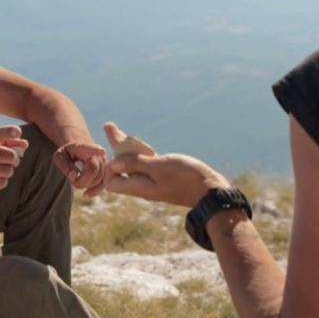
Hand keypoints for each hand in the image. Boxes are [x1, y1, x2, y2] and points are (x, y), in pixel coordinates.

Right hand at [0, 126, 28, 198]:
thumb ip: (5, 143)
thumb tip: (25, 144)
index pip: (0, 133)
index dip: (11, 132)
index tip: (17, 133)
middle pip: (12, 156)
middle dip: (13, 161)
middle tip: (7, 162)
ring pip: (9, 171)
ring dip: (7, 172)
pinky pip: (3, 182)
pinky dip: (1, 182)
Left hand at [53, 140, 108, 195]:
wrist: (79, 150)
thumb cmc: (68, 153)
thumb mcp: (60, 156)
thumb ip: (65, 165)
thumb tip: (73, 177)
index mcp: (83, 148)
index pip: (90, 148)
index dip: (96, 150)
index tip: (102, 151)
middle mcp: (97, 155)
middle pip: (93, 171)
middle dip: (81, 181)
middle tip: (72, 183)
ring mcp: (104, 164)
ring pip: (98, 180)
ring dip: (86, 185)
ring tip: (76, 184)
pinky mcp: (106, 172)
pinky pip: (103, 185)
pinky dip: (94, 191)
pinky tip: (85, 194)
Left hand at [102, 124, 228, 207]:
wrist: (209, 191)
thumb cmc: (185, 178)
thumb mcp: (158, 167)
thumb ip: (135, 163)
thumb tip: (112, 163)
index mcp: (139, 186)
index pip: (112, 181)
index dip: (109, 167)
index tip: (114, 152)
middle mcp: (144, 185)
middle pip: (122, 168)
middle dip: (115, 147)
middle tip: (109, 125)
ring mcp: (154, 181)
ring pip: (134, 164)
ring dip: (126, 148)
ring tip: (116, 129)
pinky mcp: (165, 176)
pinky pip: (147, 164)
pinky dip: (141, 153)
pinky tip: (138, 144)